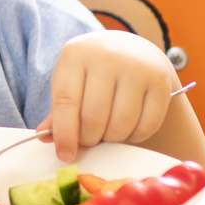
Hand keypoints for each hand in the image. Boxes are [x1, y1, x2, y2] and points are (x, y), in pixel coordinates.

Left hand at [40, 31, 178, 162]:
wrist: (132, 50)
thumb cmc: (93, 72)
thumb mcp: (71, 80)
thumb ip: (59, 109)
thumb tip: (44, 137)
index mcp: (76, 55)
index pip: (66, 101)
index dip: (64, 133)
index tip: (64, 154)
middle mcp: (107, 57)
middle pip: (94, 116)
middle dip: (88, 138)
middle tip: (88, 139)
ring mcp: (137, 68)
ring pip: (121, 124)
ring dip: (111, 139)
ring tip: (106, 132)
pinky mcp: (161, 82)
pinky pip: (147, 125)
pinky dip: (135, 136)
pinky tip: (128, 129)